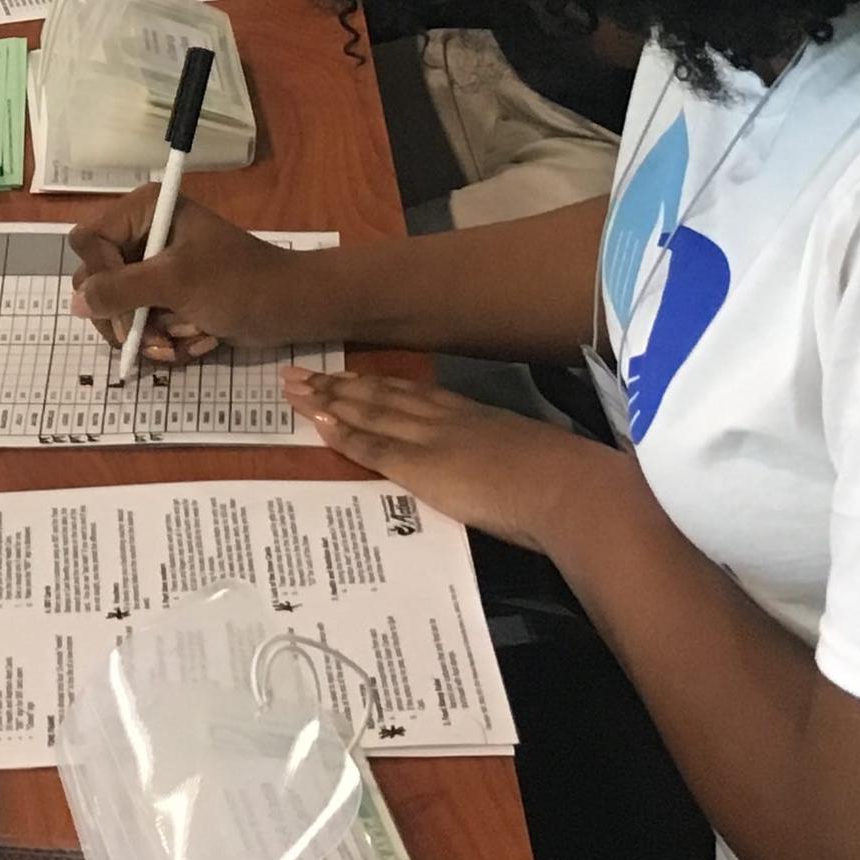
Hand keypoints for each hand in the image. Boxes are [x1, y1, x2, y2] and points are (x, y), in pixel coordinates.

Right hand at [68, 195, 306, 363]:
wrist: (288, 307)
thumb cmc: (238, 284)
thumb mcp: (176, 283)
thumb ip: (121, 290)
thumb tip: (77, 303)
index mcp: (144, 211)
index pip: (88, 243)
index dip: (102, 277)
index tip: (130, 302)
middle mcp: (142, 234)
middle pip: (97, 282)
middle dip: (128, 317)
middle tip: (157, 338)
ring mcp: (153, 268)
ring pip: (117, 311)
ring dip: (152, 334)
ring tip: (186, 339)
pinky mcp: (165, 296)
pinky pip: (142, 324)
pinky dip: (167, 339)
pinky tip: (197, 340)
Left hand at [283, 369, 612, 554]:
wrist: (567, 488)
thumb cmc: (558, 481)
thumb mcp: (522, 460)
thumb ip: (499, 458)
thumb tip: (492, 470)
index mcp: (469, 414)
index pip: (408, 394)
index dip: (371, 385)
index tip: (341, 375)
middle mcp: (443, 416)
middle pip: (377, 394)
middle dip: (335, 383)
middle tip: (296, 371)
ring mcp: (429, 437)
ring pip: (366, 410)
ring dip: (326, 398)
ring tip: (292, 387)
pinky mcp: (419, 465)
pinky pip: (371, 445)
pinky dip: (341, 433)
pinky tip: (315, 423)